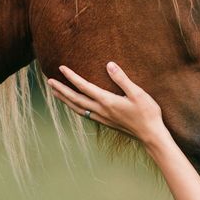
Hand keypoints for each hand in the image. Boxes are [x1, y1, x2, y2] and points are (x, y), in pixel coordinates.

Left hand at [47, 62, 166, 144]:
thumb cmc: (147, 113)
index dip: (71, 77)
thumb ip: (122, 79)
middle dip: (61, 90)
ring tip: (55, 93)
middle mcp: (101, 110)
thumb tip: (109, 64)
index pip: (84, 87)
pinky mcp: (105, 123)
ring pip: (77, 108)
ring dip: (65, 100)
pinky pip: (84, 114)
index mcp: (107, 101)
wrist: (151, 135)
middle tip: (49, 81)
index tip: (61, 68)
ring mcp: (102, 118)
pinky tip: (74, 105)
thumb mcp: (138, 93)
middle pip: (75, 99)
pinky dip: (75, 108)